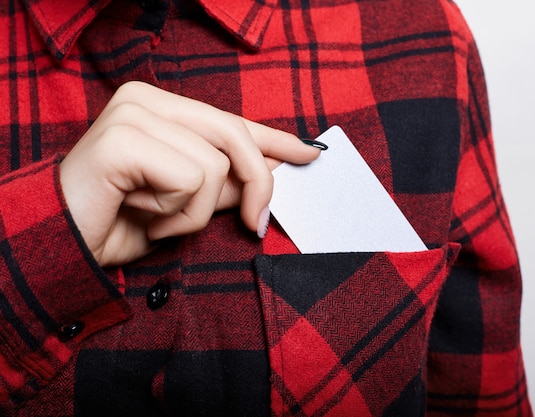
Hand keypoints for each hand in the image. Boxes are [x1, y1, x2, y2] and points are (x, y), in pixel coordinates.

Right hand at [60, 81, 320, 265]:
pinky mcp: (124, 137)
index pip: (231, 120)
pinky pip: (190, 179)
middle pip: (234, 135)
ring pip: (215, 165)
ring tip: (156, 217)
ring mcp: (133, 113)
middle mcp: (147, 99)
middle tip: (256, 225)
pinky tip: (141, 213)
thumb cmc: (121, 224)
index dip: (273, 139)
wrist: (65, 248)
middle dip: (255, 185)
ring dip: (194, 212)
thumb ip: (227, 183)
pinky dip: (176, 213)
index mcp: (162, 108)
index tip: (308, 153)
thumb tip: (272, 167)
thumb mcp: (189, 205)